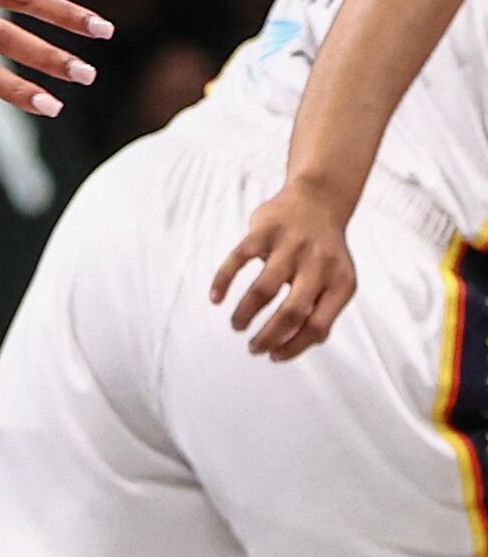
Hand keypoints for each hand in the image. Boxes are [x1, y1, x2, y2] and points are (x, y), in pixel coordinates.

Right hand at [214, 183, 361, 359]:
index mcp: (340, 281)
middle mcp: (318, 265)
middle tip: (253, 348)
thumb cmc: (324, 248)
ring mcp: (289, 247)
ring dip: (245, 314)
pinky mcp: (263, 233)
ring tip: (237, 325)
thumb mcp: (337, 277)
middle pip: (291, 312)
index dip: (294, 346)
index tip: (275, 356)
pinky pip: (238, 261)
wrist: (319, 199)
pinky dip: (223, 282)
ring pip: (263, 290)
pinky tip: (216, 298)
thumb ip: (324, 307)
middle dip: (268, 336)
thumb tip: (304, 341)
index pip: (318, 325)